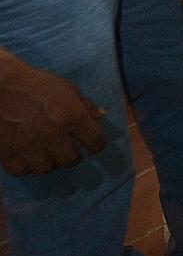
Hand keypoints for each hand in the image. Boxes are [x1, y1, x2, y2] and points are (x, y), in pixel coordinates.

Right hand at [0, 53, 107, 176]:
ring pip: (46, 168)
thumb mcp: (67, 88)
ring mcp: (29, 145)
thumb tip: (100, 116)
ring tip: (47, 153)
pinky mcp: (7, 152)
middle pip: (70, 160)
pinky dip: (26, 166)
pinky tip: (27, 157)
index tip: (94, 145)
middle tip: (68, 150)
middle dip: (72, 156)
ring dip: (49, 161)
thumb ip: (85, 104)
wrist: (0, 86)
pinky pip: (22, 170)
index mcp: (71, 116)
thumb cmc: (36, 84)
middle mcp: (52, 134)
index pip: (95, 140)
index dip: (97, 144)